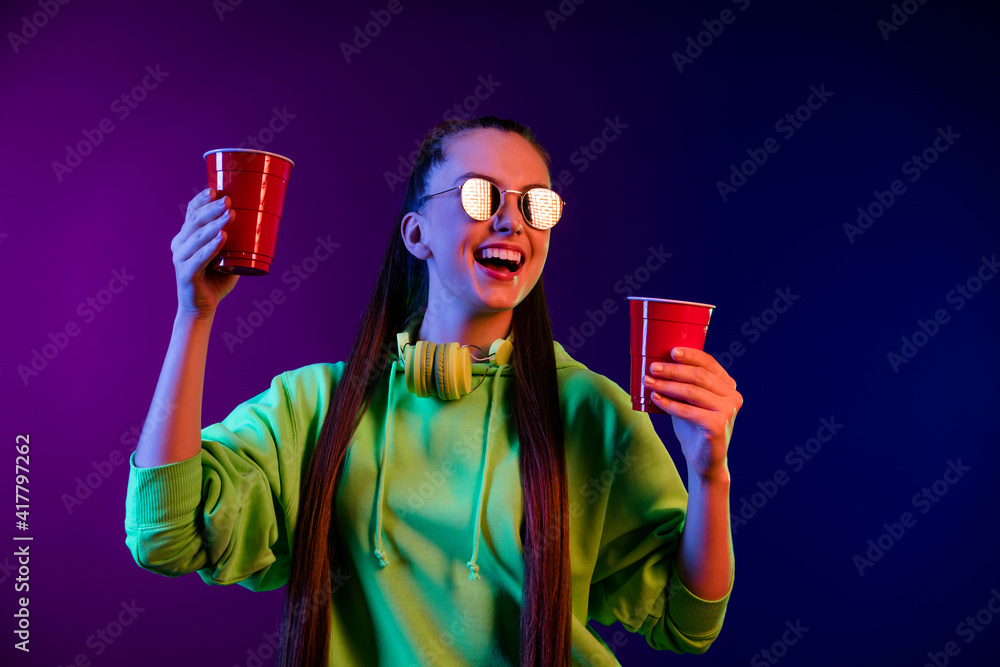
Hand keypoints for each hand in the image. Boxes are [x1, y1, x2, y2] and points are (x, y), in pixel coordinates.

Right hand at [171, 187, 239, 318]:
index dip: (201, 200)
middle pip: (195, 222)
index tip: (215, 190)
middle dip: (212, 209)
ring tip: (230, 215)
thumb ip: (237, 242)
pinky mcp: (186, 274)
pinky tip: (222, 238)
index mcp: (186, 237)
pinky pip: (199, 258)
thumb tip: (260, 226)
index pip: (191, 213)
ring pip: (197, 237)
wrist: (202, 308)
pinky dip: (211, 247)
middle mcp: (179, 245)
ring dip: (215, 224)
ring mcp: (180, 259)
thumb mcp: (227, 256)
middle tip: (229, 201)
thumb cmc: (216, 280)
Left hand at [644, 347, 742, 480]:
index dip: (690, 355)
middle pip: (699, 376)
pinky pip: (688, 411)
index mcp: (728, 386)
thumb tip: (658, 365)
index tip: (671, 351)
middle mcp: (732, 396)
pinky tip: (656, 398)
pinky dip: (669, 404)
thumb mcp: (689, 401)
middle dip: (673, 370)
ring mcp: (727, 411)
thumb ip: (682, 384)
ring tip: (649, 382)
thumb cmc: (694, 428)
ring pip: (692, 392)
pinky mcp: (717, 425)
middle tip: (653, 368)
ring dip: (667, 385)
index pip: (709, 363)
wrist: (704, 461)